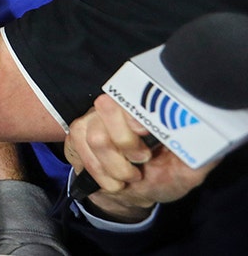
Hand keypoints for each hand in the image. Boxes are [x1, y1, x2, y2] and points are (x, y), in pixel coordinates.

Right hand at [64, 94, 218, 217]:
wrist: (133, 192)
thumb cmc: (163, 177)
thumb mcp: (187, 171)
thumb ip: (199, 155)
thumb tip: (208, 139)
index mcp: (146, 109)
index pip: (133, 94)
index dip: (135, 109)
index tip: (145, 131)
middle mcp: (117, 106)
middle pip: (107, 109)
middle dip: (126, 143)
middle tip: (142, 161)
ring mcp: (94, 119)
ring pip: (95, 138)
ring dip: (115, 166)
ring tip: (129, 176)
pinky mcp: (77, 134)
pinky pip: (82, 155)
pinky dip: (100, 174)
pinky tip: (114, 181)